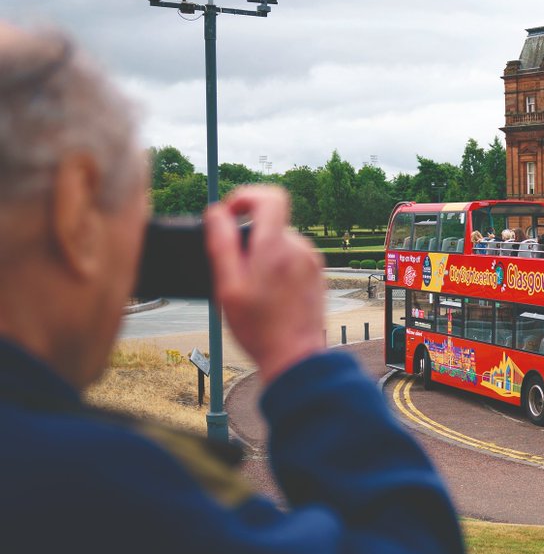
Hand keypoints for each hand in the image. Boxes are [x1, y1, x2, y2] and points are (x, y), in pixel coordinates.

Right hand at [206, 186, 325, 384]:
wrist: (297, 357)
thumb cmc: (260, 328)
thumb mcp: (228, 287)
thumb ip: (221, 245)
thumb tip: (216, 212)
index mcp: (276, 247)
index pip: (270, 197)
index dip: (245, 197)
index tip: (229, 215)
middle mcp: (299, 248)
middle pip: (270, 223)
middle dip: (248, 239)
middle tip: (235, 272)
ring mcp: (311, 261)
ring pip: (279, 242)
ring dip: (262, 256)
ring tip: (253, 291)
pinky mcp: (317, 273)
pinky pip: (292, 257)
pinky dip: (276, 267)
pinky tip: (270, 296)